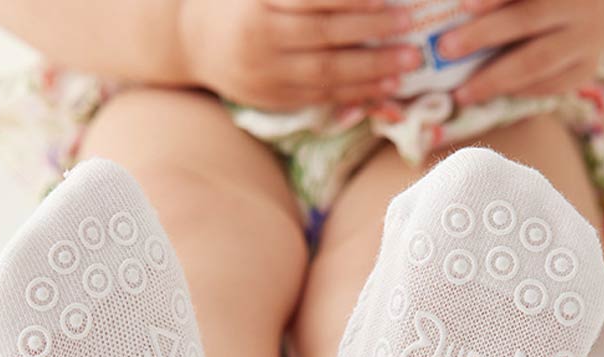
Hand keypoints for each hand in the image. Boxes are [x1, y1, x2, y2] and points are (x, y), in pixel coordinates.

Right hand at [180, 0, 421, 109]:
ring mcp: (266, 74)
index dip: (351, 1)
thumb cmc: (239, 2)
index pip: (312, 0)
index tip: (387, 0)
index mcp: (259, 4)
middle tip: (409, 31)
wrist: (194, 42)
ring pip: (325, 76)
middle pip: (323, 40)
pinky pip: (319, 99)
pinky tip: (380, 88)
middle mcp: (261, 40)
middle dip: (371, 37)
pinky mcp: (272, 99)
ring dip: (370, 72)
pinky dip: (353, 94)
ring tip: (405, 65)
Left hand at [438, 0, 603, 103]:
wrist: (595, 14)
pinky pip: (546, 85)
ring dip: (493, 79)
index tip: (464, 6)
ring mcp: (587, 38)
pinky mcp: (585, 69)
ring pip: (536, 60)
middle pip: (529, 18)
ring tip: (462, 93)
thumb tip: (454, 11)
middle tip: (446, 48)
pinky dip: (515, 90)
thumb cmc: (539, 1)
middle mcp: (581, 4)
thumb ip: (500, 3)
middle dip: (483, 35)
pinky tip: (491, 94)